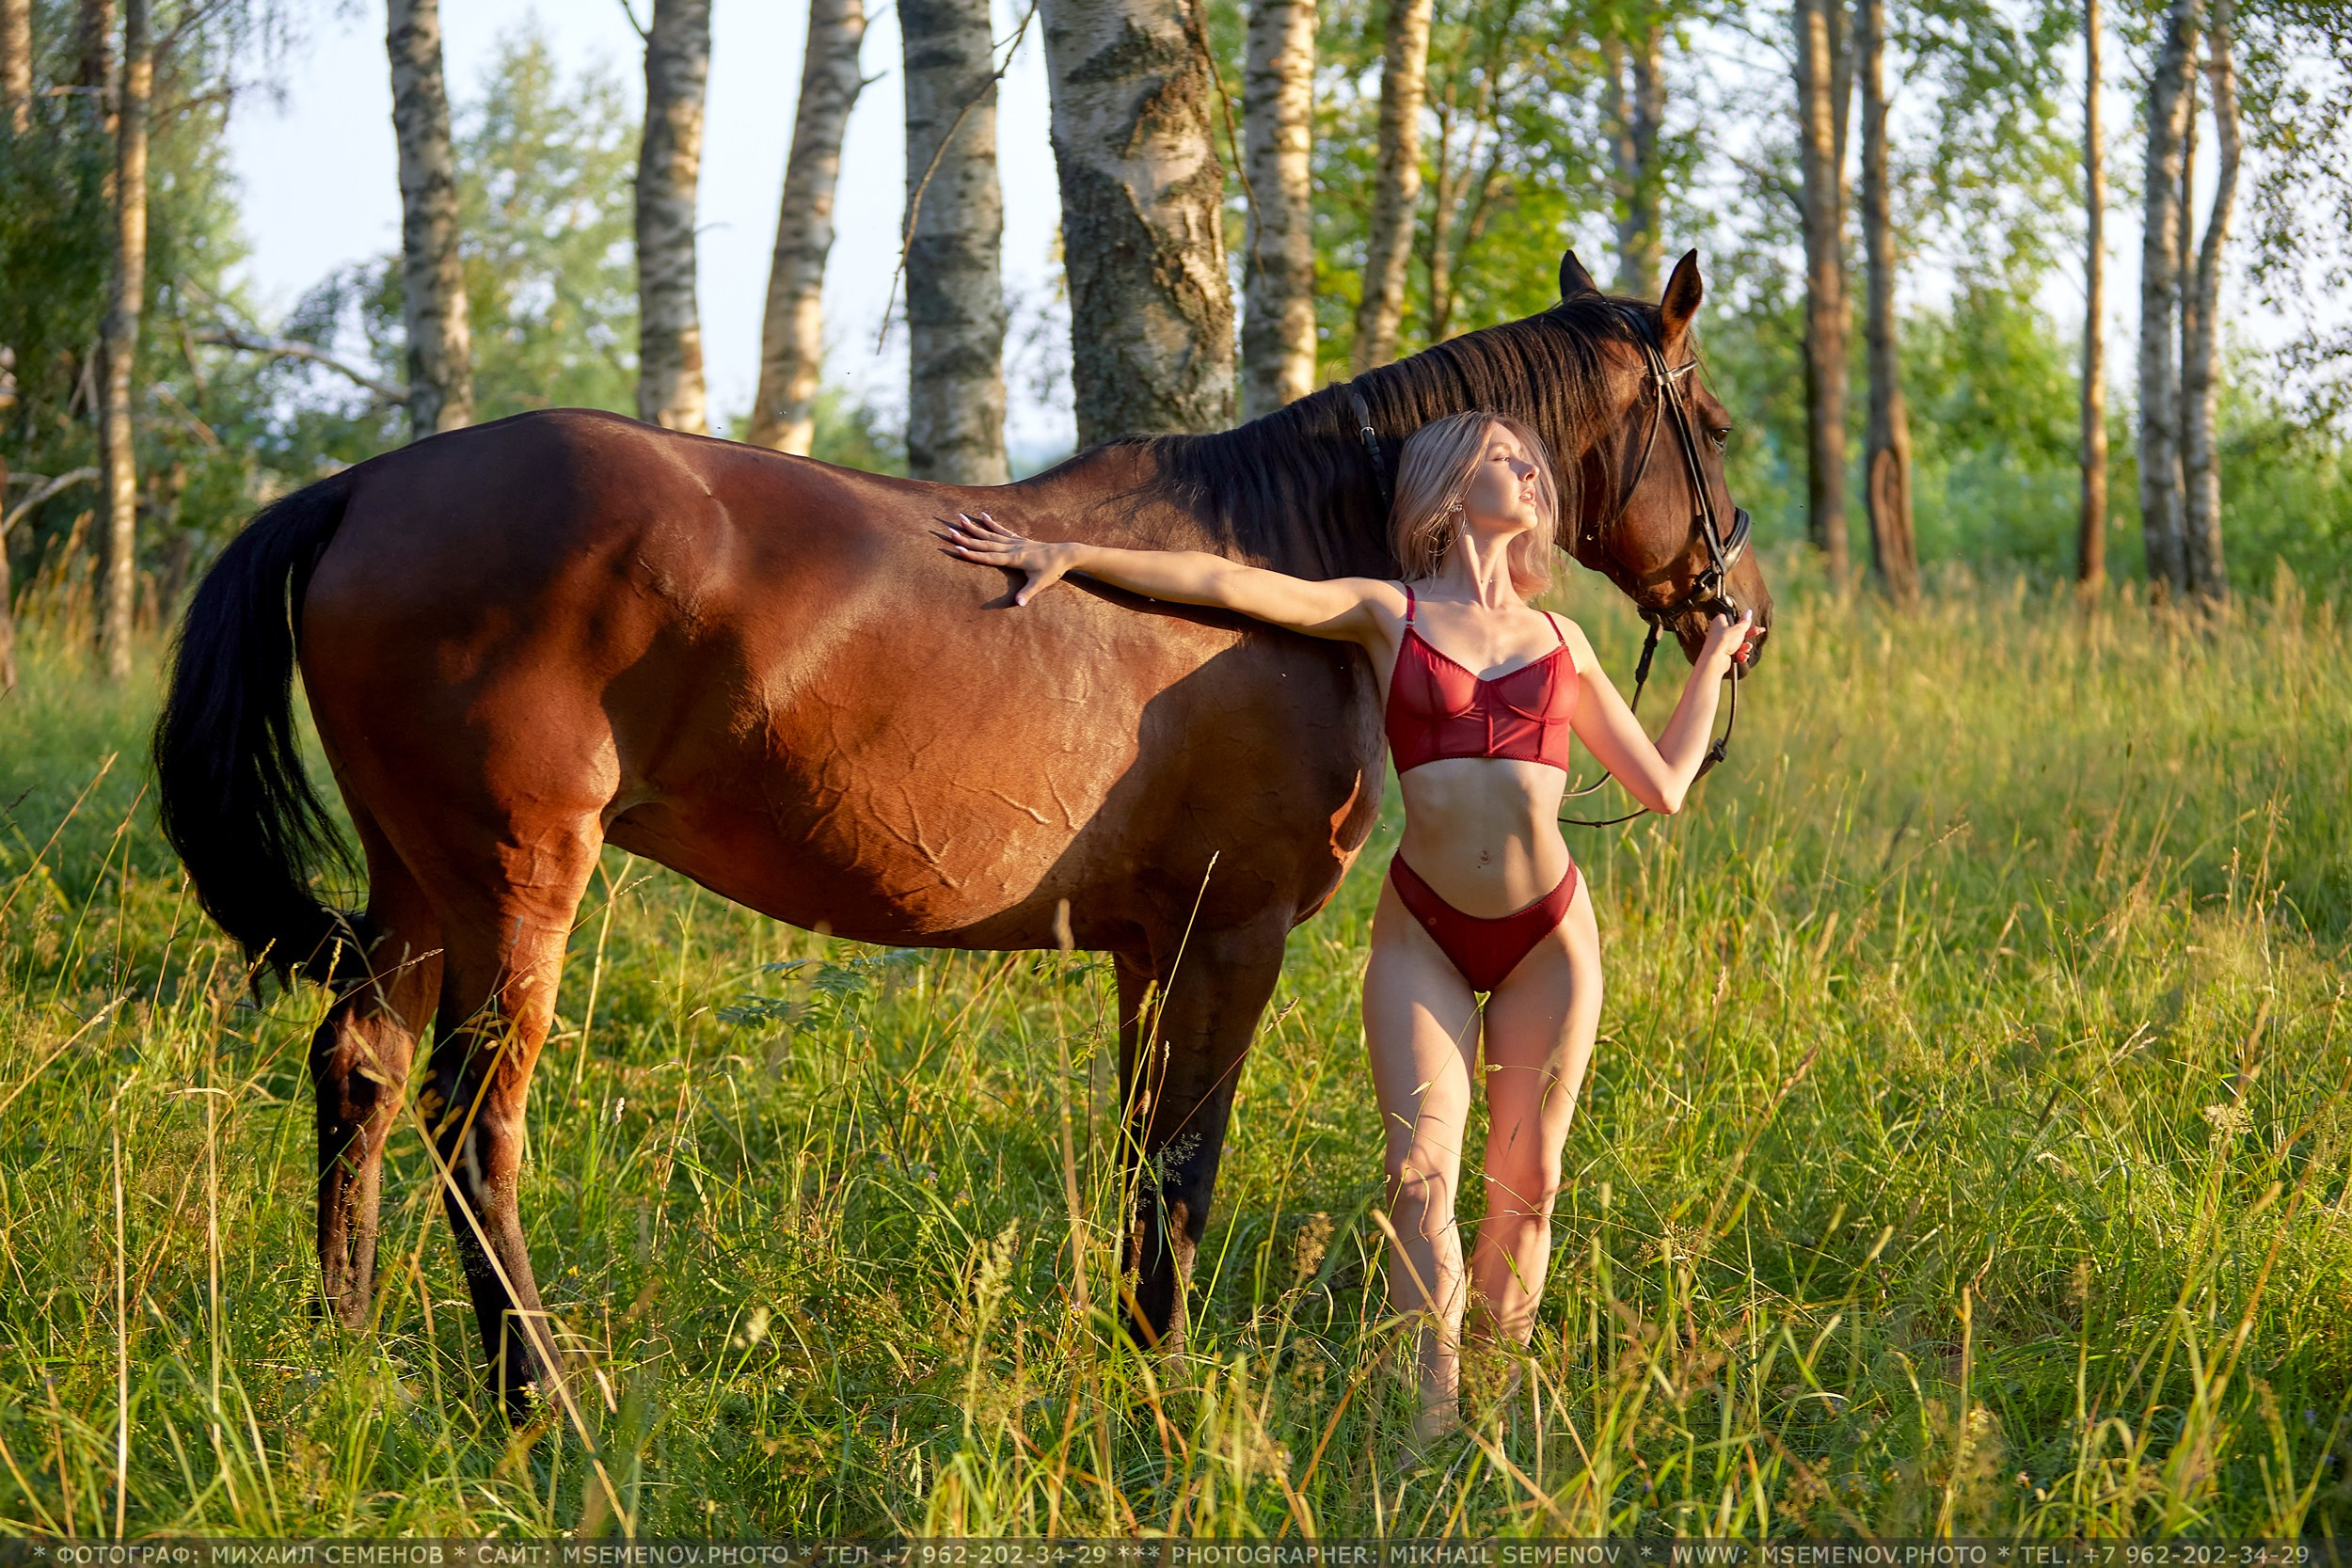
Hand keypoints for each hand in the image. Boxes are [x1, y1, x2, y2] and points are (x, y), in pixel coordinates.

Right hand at [943, 510, 1074, 605]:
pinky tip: (982, 515)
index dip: (972, 554)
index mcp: (1014, 558)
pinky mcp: (1019, 539)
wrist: (1065, 554)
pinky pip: (1002, 530)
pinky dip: (991, 523)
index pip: (989, 556)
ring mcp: (1015, 542)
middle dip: (966, 538)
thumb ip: (1028, 593)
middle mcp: (1012, 548)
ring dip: (974, 527)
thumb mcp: (1041, 584)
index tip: (957, 548)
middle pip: (985, 543)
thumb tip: (1018, 604)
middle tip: (950, 532)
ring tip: (959, 518)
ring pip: (990, 534)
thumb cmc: (1052, 570)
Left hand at [1700, 607, 1756, 673]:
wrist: (1715, 659)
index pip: (1730, 618)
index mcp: (1719, 622)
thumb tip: (1749, 611)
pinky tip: (1743, 656)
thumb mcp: (1738, 629)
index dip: (1739, 621)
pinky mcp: (1722, 655)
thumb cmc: (1725, 640)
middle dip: (1747, 634)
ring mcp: (1720, 645)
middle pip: (1736, 632)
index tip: (1748, 622)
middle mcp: (1718, 633)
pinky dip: (1739, 655)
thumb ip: (1745, 622)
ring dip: (1744, 646)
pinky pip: (1733, 654)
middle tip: (1758, 632)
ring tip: (1747, 647)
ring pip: (1736, 644)